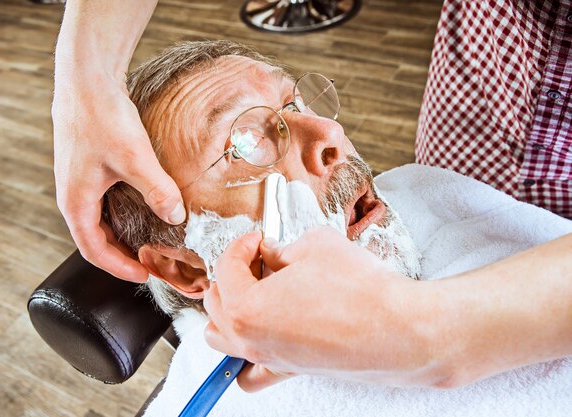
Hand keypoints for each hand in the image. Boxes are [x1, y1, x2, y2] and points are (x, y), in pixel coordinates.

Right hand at [52, 74, 184, 281]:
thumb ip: (157, 190)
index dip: (120, 268)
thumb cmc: (101, 116)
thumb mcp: (134, 158)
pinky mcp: (88, 167)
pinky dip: (120, 215)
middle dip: (122, 255)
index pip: (95, 251)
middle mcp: (73, 196)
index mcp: (76, 202)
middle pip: (96, 240)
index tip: (145, 275)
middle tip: (150, 262)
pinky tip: (141, 209)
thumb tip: (176, 216)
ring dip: (121, 236)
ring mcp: (78, 181)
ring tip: (147, 242)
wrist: (86, 79)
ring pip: (99, 221)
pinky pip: (102, 203)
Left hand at [203, 227, 435, 390]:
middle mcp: (251, 340)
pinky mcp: (292, 369)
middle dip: (235, 272)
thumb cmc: (361, 291)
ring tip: (254, 292)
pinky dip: (245, 355)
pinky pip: (251, 373)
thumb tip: (274, 254)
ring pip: (222, 339)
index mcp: (246, 307)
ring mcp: (271, 359)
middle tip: (259, 258)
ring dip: (229, 312)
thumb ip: (284, 248)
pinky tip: (263, 335)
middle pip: (218, 302)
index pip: (227, 267)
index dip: (243, 245)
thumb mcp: (315, 245)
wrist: (399, 329)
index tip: (258, 239)